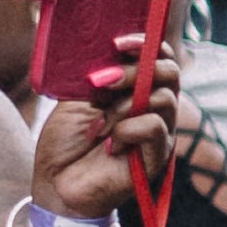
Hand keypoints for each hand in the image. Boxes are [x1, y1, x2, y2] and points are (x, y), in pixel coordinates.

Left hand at [29, 27, 185, 226]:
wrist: (57, 183)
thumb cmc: (65, 143)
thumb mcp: (76, 98)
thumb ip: (99, 74)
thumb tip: (112, 51)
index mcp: (136, 89)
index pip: (158, 57)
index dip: (145, 44)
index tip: (117, 42)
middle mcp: (153, 107)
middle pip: (169, 72)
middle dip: (134, 70)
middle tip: (99, 81)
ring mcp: (160, 130)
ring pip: (163, 98)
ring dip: (123, 106)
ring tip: (98, 124)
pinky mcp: (159, 154)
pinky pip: (154, 126)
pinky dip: (127, 130)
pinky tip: (110, 145)